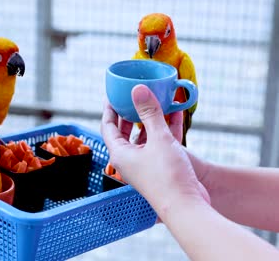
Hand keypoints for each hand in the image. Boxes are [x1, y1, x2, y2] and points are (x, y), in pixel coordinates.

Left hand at [101, 85, 209, 220]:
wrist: (186, 205)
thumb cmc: (167, 176)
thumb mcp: (158, 138)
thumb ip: (149, 113)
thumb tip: (138, 90)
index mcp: (120, 154)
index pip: (108, 126)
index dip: (110, 109)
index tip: (113, 95)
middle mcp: (129, 159)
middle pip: (125, 130)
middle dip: (130, 111)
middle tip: (133, 94)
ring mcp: (145, 163)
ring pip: (145, 135)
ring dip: (151, 118)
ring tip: (156, 99)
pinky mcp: (161, 166)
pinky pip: (161, 142)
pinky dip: (166, 127)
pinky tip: (176, 112)